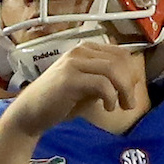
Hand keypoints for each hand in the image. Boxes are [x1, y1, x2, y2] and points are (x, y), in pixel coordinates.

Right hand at [3, 42, 142, 136]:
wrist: (31, 113)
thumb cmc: (61, 101)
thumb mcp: (90, 87)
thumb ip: (108, 80)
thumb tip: (132, 80)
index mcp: (86, 50)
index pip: (121, 54)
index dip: (131, 73)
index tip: (130, 92)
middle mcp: (80, 51)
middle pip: (120, 60)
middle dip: (130, 83)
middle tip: (128, 103)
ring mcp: (73, 63)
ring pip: (113, 69)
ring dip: (124, 90)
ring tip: (122, 106)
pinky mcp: (69, 78)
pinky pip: (102, 83)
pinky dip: (111, 97)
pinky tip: (107, 107)